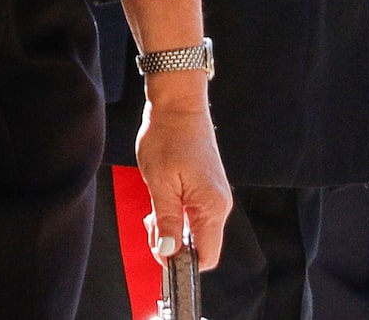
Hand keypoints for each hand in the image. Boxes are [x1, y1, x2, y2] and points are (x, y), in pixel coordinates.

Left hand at [133, 82, 233, 271]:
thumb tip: (169, 253)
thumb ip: (166, 221)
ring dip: (172, 228)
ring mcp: (215, 197)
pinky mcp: (208, 189)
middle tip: (149, 225)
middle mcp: (219, 206)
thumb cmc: (168, 137)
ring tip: (152, 210)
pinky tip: (161, 202)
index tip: (159, 253)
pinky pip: (194, 215)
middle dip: (173, 244)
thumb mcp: (160, 183)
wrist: (178, 106)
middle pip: (200, 245)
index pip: (206, 256)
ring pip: (195, 230)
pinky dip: (176, 215)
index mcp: (211, 208)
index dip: (183, 263)